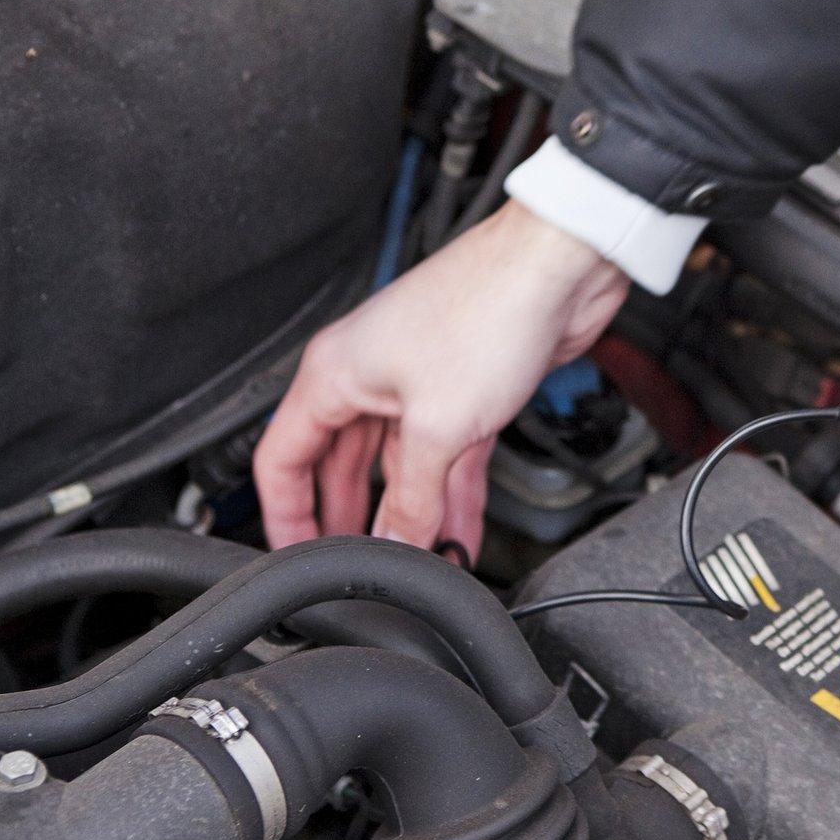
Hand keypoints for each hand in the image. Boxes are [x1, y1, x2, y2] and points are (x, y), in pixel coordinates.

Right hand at [255, 200, 628, 556]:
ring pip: (397, 467)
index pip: (281, 460)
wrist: (558, 269)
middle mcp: (368, 377)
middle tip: (360, 570)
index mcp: (334, 376)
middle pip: (339, 468)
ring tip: (418, 563)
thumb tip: (395, 543)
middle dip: (350, 522)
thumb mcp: (439, 424)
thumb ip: (411, 495)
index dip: (284, 516)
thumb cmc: (488, 308)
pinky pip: (445, 458)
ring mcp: (417, 384)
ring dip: (409, 515)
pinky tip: (460, 533)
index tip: (297, 559)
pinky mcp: (465, 391)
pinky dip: (451, 496)